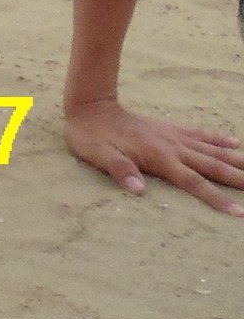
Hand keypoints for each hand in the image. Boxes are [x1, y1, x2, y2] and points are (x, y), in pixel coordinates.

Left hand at [67, 97, 243, 212]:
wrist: (90, 106)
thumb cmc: (91, 136)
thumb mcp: (98, 155)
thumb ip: (119, 170)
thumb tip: (138, 189)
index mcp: (159, 157)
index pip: (193, 182)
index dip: (216, 198)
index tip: (238, 212)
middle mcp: (172, 146)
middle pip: (212, 166)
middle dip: (238, 179)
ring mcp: (173, 136)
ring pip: (212, 150)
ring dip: (235, 161)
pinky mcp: (169, 128)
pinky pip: (200, 134)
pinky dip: (218, 139)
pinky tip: (234, 142)